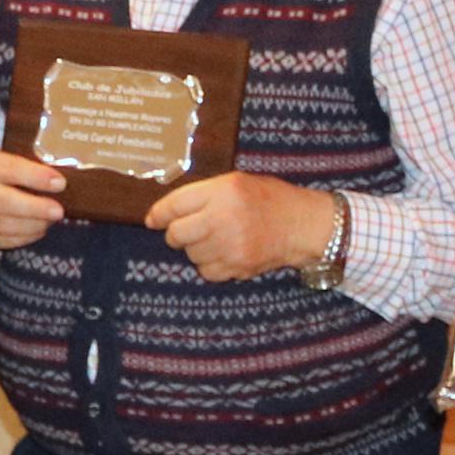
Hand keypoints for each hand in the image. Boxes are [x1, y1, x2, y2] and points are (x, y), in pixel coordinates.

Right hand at [0, 148, 65, 254]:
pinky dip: (25, 237)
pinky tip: (38, 229)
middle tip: (59, 211)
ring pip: (5, 226)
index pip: (11, 170)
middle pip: (6, 203)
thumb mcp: (8, 158)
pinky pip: (3, 241)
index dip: (37, 177)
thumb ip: (31, 165)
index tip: (60, 183)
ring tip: (51, 220)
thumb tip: (61, 180)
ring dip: (34, 225)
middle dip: (36, 209)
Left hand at [145, 173, 340, 285]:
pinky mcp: (237, 267)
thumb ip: (202, 194)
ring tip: (218, 238)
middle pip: (176, 235)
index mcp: (223, 191)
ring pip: (191, 254)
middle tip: (189, 230)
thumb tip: (163, 213)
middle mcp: (223, 218)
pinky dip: (211, 264)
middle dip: (177, 234)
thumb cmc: (268, 199)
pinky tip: (226, 253)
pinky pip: (206, 271)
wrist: (302, 225)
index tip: (152, 220)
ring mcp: (230, 246)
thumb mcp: (236, 183)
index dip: (158, 214)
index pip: (174, 205)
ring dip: (197, 249)